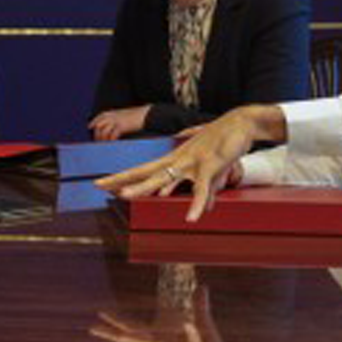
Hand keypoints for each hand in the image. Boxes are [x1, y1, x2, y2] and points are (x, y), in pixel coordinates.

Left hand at [88, 104, 151, 141]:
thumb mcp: (126, 114)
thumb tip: (113, 126)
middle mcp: (113, 115)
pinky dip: (111, 140)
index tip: (90, 127)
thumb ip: (118, 118)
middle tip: (98, 141)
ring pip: (104, 131)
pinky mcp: (121, 126)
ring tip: (104, 144)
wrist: (148, 114)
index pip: (100, 116)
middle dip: (97, 134)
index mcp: (114, 112)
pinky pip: (112, 135)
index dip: (94, 121)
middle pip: (99, 125)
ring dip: (103, 139)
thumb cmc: (139, 116)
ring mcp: (117, 120)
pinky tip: (112, 143)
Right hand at [89, 308, 268, 341]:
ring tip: (122, 333)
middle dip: (117, 335)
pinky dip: (193, 337)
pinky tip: (187, 323)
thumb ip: (201, 308)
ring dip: (142, 341)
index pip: (140, 333)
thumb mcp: (207, 329)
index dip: (120, 324)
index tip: (101, 315)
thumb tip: (201, 286)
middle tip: (93, 328)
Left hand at [95, 105, 280, 220]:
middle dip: (122, 180)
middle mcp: (178, 160)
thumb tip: (204, 207)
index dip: (123, 177)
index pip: (143, 170)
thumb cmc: (224, 144)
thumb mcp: (211, 171)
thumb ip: (206, 190)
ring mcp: (192, 162)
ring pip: (164, 177)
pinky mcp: (209, 165)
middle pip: (145, 172)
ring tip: (125, 196)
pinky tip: (191, 218)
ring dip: (144, 187)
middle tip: (99, 186)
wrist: (242, 123)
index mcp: (175, 160)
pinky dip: (197, 204)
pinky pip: (201, 188)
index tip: (102, 183)